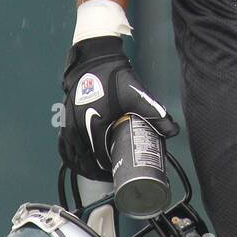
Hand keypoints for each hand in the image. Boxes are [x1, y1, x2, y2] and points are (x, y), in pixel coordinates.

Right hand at [60, 36, 178, 178]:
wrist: (95, 59)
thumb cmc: (114, 78)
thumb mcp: (137, 96)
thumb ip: (156, 114)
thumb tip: (174, 131)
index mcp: (94, 126)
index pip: (100, 159)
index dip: (109, 170)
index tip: (118, 173)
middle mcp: (77, 129)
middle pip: (84, 162)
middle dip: (95, 173)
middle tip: (109, 177)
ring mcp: (68, 124)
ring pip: (71, 156)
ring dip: (81, 168)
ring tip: (94, 173)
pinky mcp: (64, 119)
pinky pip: (63, 145)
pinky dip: (69, 157)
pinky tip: (76, 160)